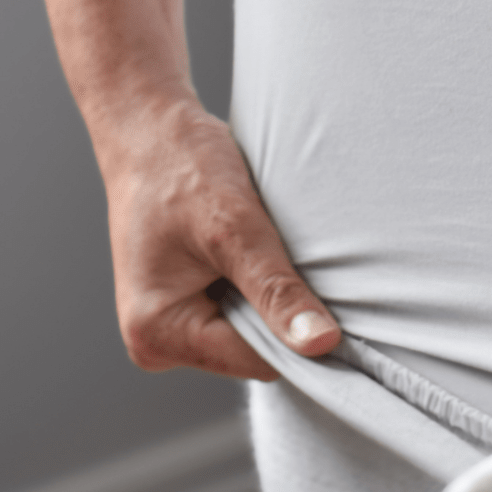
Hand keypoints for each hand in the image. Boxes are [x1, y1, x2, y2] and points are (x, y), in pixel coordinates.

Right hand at [99, 95, 339, 379]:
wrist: (150, 130)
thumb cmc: (179, 166)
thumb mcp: (235, 228)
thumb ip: (277, 291)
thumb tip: (319, 344)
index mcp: (158, 332)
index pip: (257, 362)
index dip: (301, 337)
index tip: (340, 310)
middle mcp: (158, 340)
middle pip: (254, 352)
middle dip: (282, 313)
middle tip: (294, 262)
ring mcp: (170, 325)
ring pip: (252, 332)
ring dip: (271, 296)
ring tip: (265, 250)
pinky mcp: (187, 305)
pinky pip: (242, 311)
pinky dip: (259, 286)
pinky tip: (256, 253)